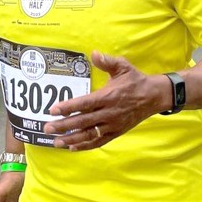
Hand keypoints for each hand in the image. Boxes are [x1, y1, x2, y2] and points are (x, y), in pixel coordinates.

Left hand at [42, 51, 165, 150]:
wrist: (154, 97)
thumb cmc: (135, 80)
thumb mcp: (123, 67)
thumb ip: (107, 61)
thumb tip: (94, 53)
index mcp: (108, 96)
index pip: (84, 103)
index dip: (68, 107)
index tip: (53, 110)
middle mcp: (109, 113)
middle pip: (83, 121)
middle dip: (64, 126)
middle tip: (47, 128)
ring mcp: (113, 125)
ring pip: (89, 134)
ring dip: (71, 139)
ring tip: (56, 142)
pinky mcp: (116, 133)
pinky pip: (99, 141)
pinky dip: (85, 145)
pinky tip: (72, 147)